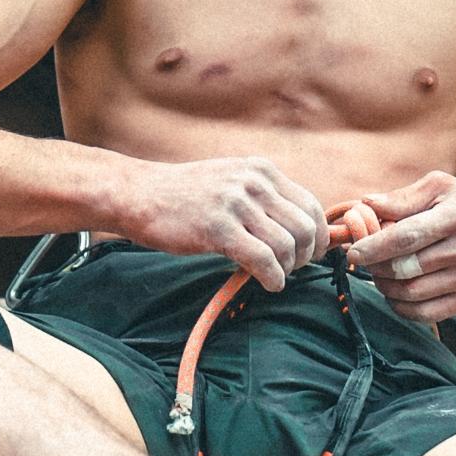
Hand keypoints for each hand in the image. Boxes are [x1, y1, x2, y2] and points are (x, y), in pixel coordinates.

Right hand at [112, 154, 333, 289]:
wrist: (137, 194)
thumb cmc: (183, 196)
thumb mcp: (230, 182)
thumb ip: (262, 198)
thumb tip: (298, 230)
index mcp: (261, 170)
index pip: (311, 205)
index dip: (318, 236)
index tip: (311, 254)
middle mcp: (253, 182)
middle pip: (305, 227)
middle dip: (306, 255)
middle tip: (292, 269)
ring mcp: (235, 203)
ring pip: (287, 245)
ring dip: (288, 269)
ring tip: (276, 277)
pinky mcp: (218, 228)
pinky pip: (263, 260)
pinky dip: (273, 278)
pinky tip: (269, 285)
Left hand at [342, 172, 455, 324]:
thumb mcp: (443, 187)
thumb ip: (403, 197)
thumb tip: (367, 205)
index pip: (408, 236)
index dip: (375, 247)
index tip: (353, 252)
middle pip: (407, 267)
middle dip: (377, 267)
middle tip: (366, 261)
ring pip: (413, 293)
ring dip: (386, 287)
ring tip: (380, 274)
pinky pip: (427, 313)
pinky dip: (402, 307)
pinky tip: (396, 293)